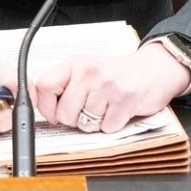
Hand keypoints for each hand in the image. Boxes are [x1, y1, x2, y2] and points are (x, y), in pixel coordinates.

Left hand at [34, 43, 189, 133]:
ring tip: (106, 107)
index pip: (44, 86)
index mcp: (76, 63)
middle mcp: (90, 71)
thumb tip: (38, 104)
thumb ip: (65, 84)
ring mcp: (108, 85)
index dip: (46, 106)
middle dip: (74, 120)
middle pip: (64, 112)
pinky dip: (112, 125)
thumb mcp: (86, 70)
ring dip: (95, 123)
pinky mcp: (125, 100)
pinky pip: (106, 127)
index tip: (54, 112)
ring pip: (85, 123)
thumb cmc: (116, 74)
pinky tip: (118, 110)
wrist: (152, 70)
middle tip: (87, 110)